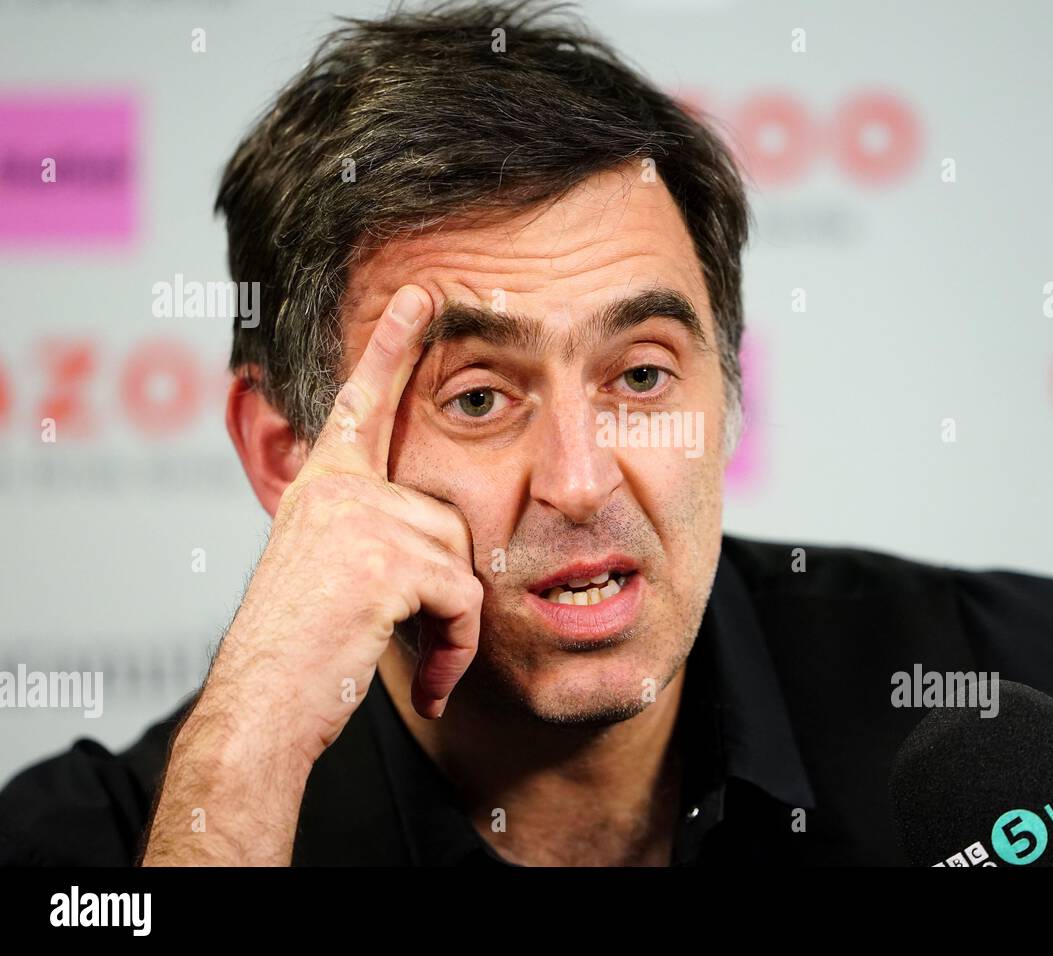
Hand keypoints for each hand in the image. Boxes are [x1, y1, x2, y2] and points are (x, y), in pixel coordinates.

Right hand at [143, 284, 480, 864]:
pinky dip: (457, 649)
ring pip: (460, 562)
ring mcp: (359, 519)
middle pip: (448, 518)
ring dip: (450, 626)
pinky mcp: (383, 560)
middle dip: (445, 588)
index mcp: (322, 485)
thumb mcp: (326, 571)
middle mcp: (337, 489)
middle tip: (411, 636)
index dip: (393, 344)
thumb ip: (370, 532)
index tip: (421, 293)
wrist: (261, 707)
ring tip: (415, 660)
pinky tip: (433, 681)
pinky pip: (462, 599)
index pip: (361, 402)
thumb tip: (435, 532)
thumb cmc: (297, 650)